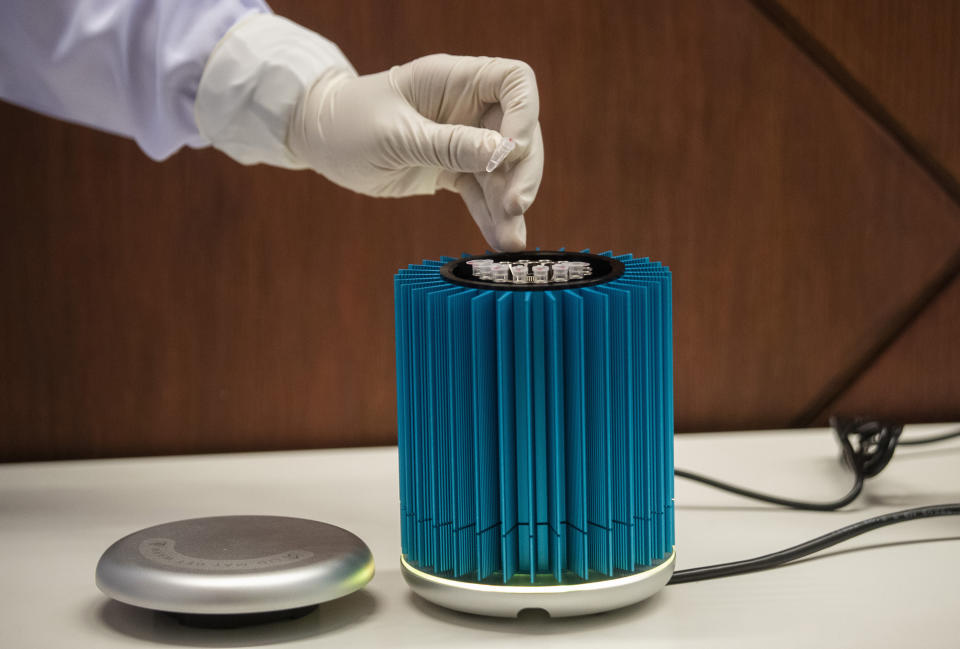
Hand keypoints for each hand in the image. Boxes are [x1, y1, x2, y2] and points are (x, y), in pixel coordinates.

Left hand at [288, 55, 542, 251]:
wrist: (319, 142)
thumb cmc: (347, 123)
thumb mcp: (396, 136)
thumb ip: (449, 145)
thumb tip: (504, 153)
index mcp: (454, 80)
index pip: (514, 81)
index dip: (525, 113)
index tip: (512, 152)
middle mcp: (468, 107)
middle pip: (519, 132)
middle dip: (522, 171)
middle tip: (515, 207)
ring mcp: (463, 139)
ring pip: (505, 169)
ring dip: (510, 204)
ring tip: (510, 241)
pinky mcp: (453, 170)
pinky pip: (483, 193)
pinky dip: (492, 216)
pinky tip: (500, 240)